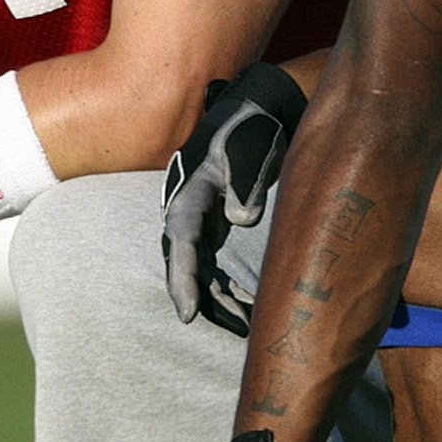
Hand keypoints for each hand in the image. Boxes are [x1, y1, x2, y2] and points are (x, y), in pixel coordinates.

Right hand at [161, 63, 309, 335]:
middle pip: (187, 264)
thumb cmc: (254, 129)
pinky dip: (228, 286)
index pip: (182, 242)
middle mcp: (189, 210)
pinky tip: (248, 308)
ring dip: (220, 299)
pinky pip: (214, 264)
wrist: (258, 112)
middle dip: (203, 300)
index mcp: (192, 192)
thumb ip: (247, 182)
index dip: (184, 280)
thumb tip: (242, 219)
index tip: (188, 315)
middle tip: (232, 329)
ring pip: (201, 269)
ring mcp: (200, 220)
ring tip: (247, 327)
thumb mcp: (253, 149)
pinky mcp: (214, 226)